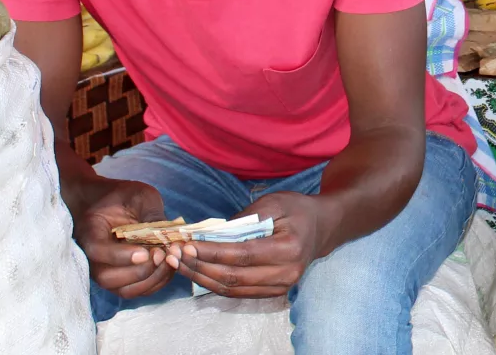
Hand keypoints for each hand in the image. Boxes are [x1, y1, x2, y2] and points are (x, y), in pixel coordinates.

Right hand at [77, 178, 173, 298]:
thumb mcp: (139, 196)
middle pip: (108, 278)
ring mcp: (105, 271)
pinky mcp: (121, 279)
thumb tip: (170, 236)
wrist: (108, 204)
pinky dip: (155, 283)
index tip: (145, 252)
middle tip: (162, 255)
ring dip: (151, 279)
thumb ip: (151, 214)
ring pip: (124, 290)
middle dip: (140, 271)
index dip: (121, 256)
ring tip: (169, 260)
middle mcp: (92, 258)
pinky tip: (169, 265)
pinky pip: (136, 290)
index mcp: (90, 231)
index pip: (98, 251)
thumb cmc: (122, 197)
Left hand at [171, 191, 328, 298]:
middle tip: (174, 255)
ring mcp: (281, 287)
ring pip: (232, 289)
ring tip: (178, 264)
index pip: (242, 255)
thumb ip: (244, 219)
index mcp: (289, 248)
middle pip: (234, 277)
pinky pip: (237, 293)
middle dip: (199, 266)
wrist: (321, 227)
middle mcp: (287, 273)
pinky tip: (196, 271)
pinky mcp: (273, 292)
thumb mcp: (274, 202)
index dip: (211, 253)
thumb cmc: (296, 210)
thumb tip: (209, 234)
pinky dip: (213, 283)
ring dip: (201, 278)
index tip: (186, 245)